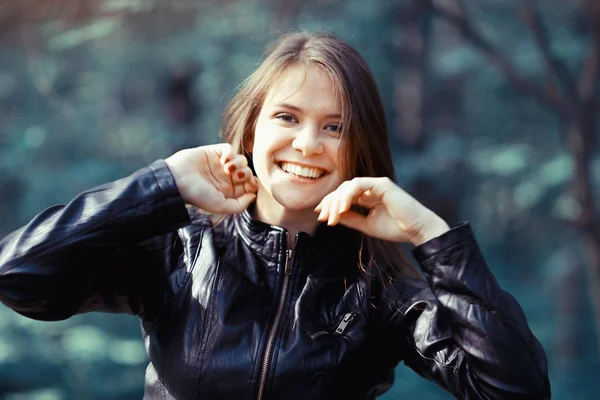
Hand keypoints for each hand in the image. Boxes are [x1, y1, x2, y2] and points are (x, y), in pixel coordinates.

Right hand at [165, 143, 257, 213]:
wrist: (177, 180)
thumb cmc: (197, 195)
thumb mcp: (220, 206)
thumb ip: (239, 205)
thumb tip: (254, 196)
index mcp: (229, 191)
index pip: (249, 185)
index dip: (253, 183)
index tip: (249, 184)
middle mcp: (225, 178)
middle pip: (247, 171)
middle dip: (246, 173)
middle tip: (237, 176)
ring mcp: (220, 164)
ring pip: (241, 159)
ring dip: (239, 163)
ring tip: (227, 168)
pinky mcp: (213, 152)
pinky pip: (229, 148)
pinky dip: (230, 153)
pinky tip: (223, 160)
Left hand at [314, 177, 449, 244]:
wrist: (416, 230)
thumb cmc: (395, 228)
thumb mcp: (366, 225)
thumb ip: (350, 218)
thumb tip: (330, 216)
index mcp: (367, 197)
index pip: (343, 197)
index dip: (330, 204)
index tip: (320, 216)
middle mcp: (370, 189)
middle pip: (342, 190)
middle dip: (330, 203)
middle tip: (323, 217)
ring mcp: (376, 184)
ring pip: (348, 186)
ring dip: (337, 201)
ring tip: (333, 216)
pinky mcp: (382, 183)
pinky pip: (358, 184)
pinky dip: (348, 195)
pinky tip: (343, 208)